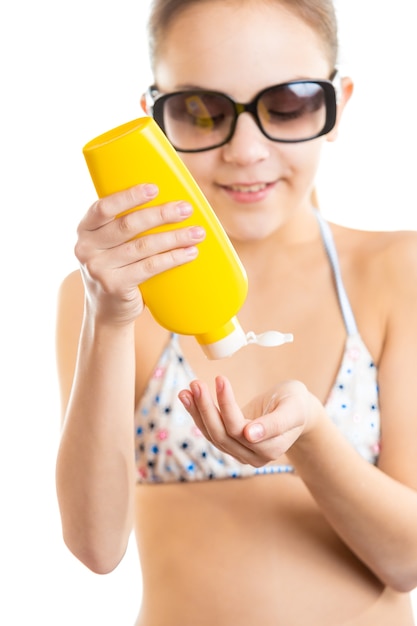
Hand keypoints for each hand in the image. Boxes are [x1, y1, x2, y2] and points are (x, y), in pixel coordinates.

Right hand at [75, 183, 204, 324]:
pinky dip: (173, 258)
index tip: (155, 188)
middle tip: (186, 209)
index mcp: (85, 229)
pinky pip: (150, 267)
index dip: (129, 196)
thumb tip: (168, 202)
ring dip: (174, 237)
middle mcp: (86, 247)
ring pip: (143, 246)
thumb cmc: (116, 268)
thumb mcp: (109, 245)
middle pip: (128, 225)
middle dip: (161, 214)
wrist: (106, 311)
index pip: (103, 207)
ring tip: (196, 233)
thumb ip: (123, 225)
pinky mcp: (115, 286)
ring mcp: (98, 268)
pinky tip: (189, 253)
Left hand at [179, 376, 319, 466]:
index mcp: (271, 449)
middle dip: (206, 408)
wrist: (295, 410)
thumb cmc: (296, 404)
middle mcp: (253, 455)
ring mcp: (240, 451)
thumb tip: (250, 436)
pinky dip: (197, 413)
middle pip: (222, 434)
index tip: (220, 380)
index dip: (227, 405)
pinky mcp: (230, 442)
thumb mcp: (293, 408)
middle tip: (197, 383)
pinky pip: (210, 430)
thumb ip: (276, 423)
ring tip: (187, 390)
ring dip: (197, 411)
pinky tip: (187, 397)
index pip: (240, 428)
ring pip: (212, 434)